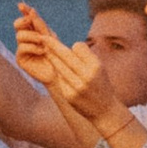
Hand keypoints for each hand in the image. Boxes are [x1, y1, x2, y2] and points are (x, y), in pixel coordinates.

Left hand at [12, 10, 130, 147]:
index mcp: (96, 66)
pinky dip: (57, 72)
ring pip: (59, 66)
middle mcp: (86, 76)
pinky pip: (59, 78)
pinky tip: (56, 70)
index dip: (74, 47)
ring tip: (46, 50)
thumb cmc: (100, 84)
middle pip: (65, 55)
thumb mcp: (99, 68)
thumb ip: (85, 57)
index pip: (78, 47)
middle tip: (43, 37)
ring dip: (52, 57)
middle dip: (52, 45)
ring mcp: (76, 87)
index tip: (73, 48)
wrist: (104, 110)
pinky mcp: (68, 95)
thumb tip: (62, 47)